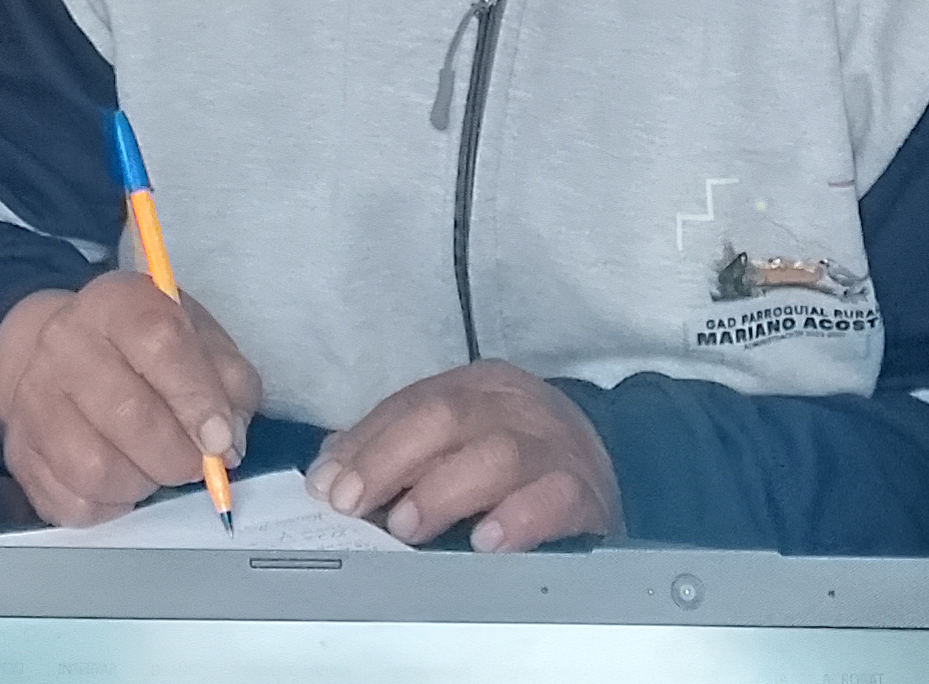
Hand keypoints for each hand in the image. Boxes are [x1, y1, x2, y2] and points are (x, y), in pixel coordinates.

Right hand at [0, 273, 263, 529]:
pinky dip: (111, 506)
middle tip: (197, 463)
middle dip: (178, 456)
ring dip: (143, 483)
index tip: (222, 439)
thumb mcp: (196, 337)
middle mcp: (65, 344)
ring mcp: (34, 399)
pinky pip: (73, 504)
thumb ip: (229, 381)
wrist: (56, 352)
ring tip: (154, 466)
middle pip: (128, 415)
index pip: (160, 344)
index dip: (198, 399)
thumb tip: (229, 439)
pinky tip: (121, 479)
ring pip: (97, 470)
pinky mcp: (21, 453)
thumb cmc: (140, 348)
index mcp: (117, 303)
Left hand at [312, 362, 620, 552]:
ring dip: (443, 490)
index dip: (363, 444)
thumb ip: (397, 455)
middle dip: (389, 461)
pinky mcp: (586, 493)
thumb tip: (329, 473)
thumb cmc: (515, 469)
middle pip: (446, 416)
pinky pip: (554, 498)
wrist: (603, 484)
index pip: (412, 404)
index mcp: (478, 387)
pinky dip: (518, 518)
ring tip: (406, 526)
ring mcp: (555, 446)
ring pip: (496, 453)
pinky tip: (486, 542)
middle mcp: (517, 405)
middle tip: (353, 505)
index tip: (325, 485)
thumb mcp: (457, 447)